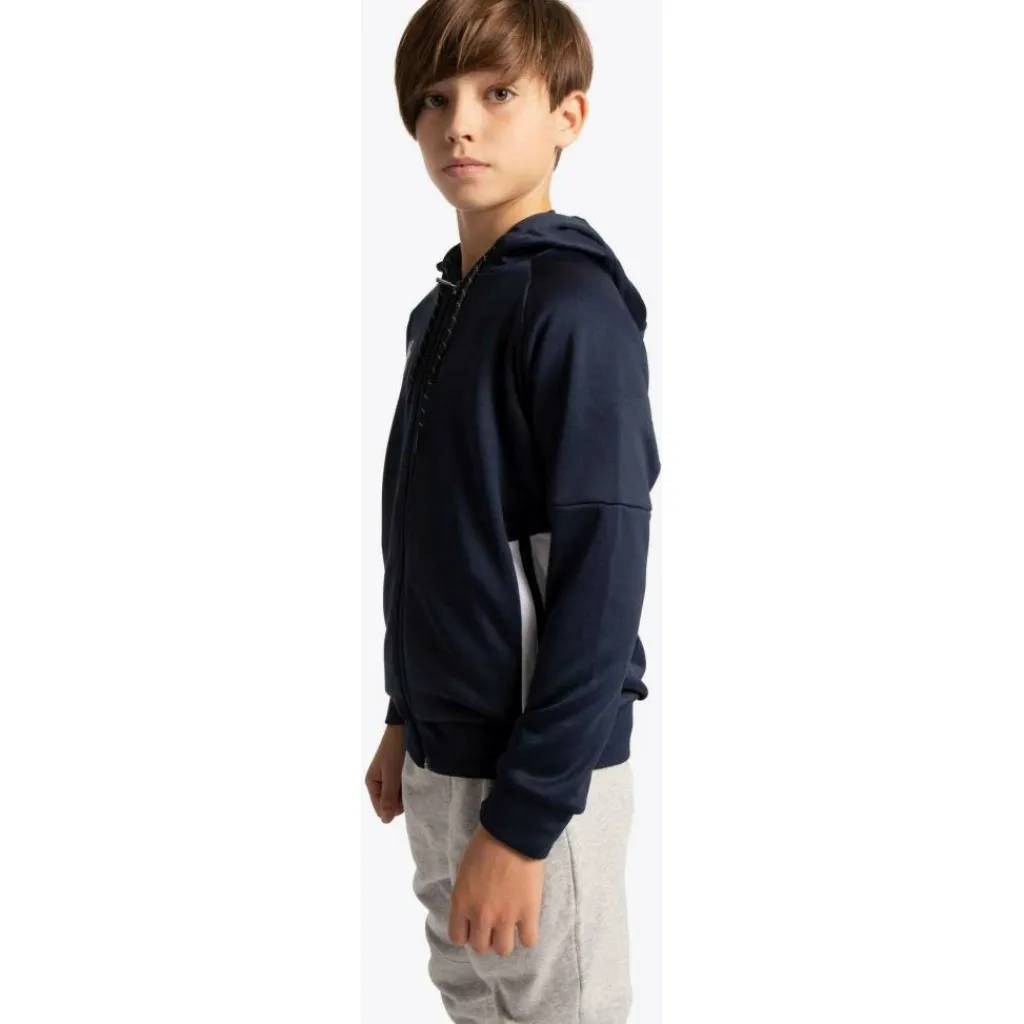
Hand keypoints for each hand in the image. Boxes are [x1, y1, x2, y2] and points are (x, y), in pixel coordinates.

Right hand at [365, 724, 404, 822]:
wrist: (404, 727)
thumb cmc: (395, 751)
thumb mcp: (392, 775)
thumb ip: (388, 798)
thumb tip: (385, 821)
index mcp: (372, 783)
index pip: (382, 810)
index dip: (394, 807)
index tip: (403, 796)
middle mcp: (380, 783)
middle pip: (391, 805)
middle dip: (401, 799)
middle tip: (408, 784)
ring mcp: (390, 778)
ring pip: (399, 796)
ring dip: (406, 791)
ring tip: (412, 778)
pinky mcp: (399, 773)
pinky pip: (404, 787)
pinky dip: (409, 785)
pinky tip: (414, 777)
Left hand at [448, 824, 543, 956]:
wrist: (513, 833)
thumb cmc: (485, 845)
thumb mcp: (463, 871)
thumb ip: (465, 895)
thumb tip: (470, 910)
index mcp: (461, 902)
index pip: (458, 937)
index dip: (466, 932)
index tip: (473, 925)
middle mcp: (481, 915)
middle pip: (481, 947)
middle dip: (486, 937)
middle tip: (493, 925)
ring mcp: (506, 917)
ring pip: (503, 950)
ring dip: (505, 939)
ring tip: (510, 927)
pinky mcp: (528, 913)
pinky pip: (528, 941)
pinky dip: (527, 936)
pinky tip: (526, 925)